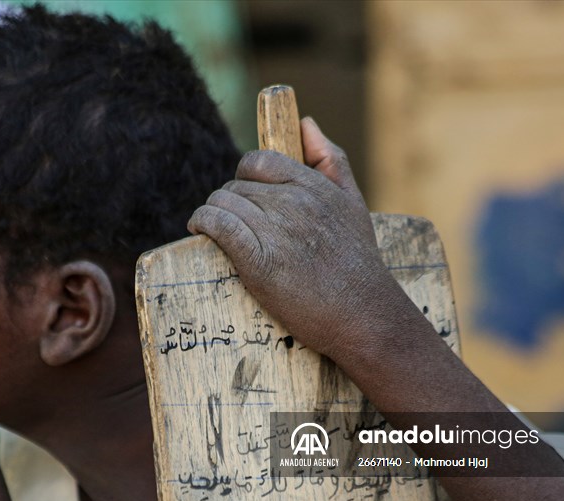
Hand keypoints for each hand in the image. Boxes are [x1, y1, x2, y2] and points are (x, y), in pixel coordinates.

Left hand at [188, 118, 421, 363]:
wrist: (364, 314)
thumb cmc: (357, 262)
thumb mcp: (353, 203)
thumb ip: (330, 159)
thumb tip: (305, 122)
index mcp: (314, 186)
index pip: (259, 161)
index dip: (244, 176)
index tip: (244, 195)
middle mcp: (295, 203)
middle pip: (237, 186)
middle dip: (228, 201)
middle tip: (228, 220)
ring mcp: (277, 231)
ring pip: (224, 203)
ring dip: (212, 214)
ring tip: (212, 228)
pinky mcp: (259, 261)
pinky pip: (219, 226)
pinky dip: (203, 223)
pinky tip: (199, 230)